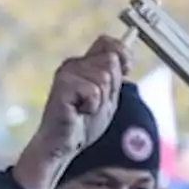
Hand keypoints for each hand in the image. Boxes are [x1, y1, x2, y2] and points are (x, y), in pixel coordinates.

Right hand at [14, 35, 133, 188]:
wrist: (64, 146)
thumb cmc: (83, 124)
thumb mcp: (107, 98)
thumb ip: (114, 77)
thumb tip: (122, 59)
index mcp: (84, 64)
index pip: (106, 42)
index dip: (122, 53)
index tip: (127, 70)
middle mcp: (73, 64)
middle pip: (110, 61)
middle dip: (111, 87)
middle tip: (94, 104)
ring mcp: (66, 73)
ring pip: (103, 77)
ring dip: (101, 100)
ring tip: (85, 110)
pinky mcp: (62, 86)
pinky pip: (93, 91)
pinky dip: (92, 107)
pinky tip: (78, 113)